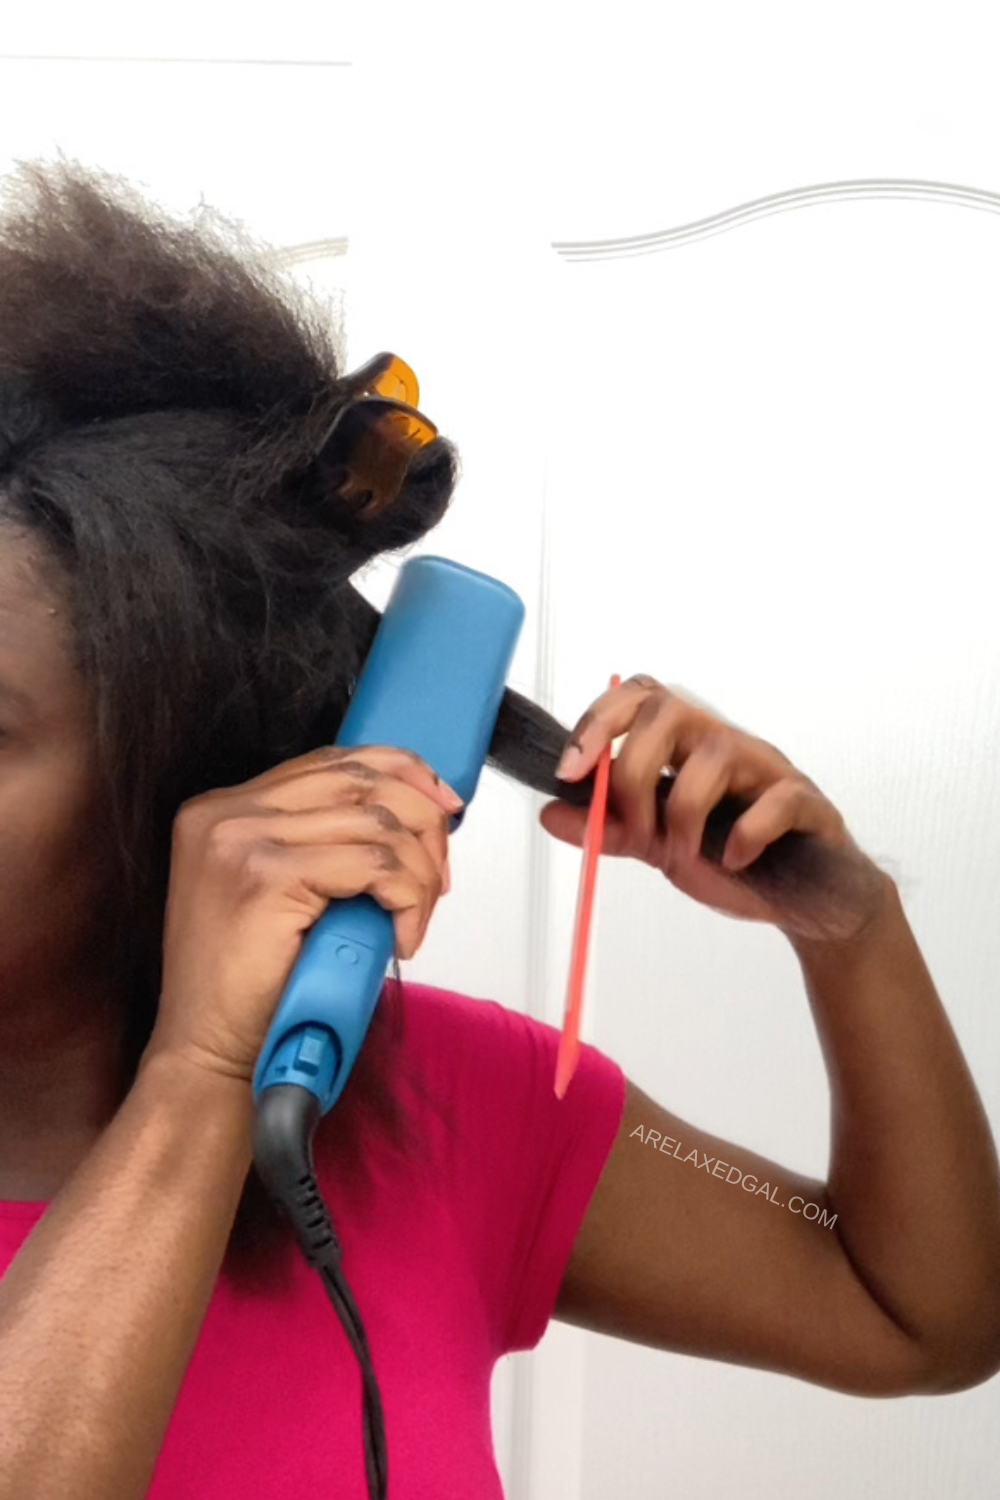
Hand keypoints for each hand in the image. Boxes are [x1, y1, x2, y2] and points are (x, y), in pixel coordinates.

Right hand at [145, 745, 460, 1083]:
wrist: (206, 1056)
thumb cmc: (247, 989)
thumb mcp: (280, 896)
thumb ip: (319, 845)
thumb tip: (408, 819)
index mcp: (224, 809)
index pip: (334, 760)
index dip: (402, 773)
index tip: (441, 803)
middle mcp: (226, 813)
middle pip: (362, 779)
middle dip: (423, 823)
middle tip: (438, 875)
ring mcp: (242, 840)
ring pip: (378, 824)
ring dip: (419, 875)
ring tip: (414, 919)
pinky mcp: (266, 877)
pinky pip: (374, 867)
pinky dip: (406, 899)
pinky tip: (400, 937)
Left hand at [538, 675, 888, 941]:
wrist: (802, 898)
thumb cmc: (731, 859)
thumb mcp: (655, 845)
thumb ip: (606, 827)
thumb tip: (549, 811)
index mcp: (683, 745)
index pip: (637, 698)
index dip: (596, 725)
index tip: (568, 772)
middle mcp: (722, 743)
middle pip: (669, 711)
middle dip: (634, 772)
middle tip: (637, 827)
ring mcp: (766, 768)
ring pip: (717, 754)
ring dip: (685, 813)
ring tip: (682, 855)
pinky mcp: (805, 801)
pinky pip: (777, 799)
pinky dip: (746, 834)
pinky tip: (734, 861)